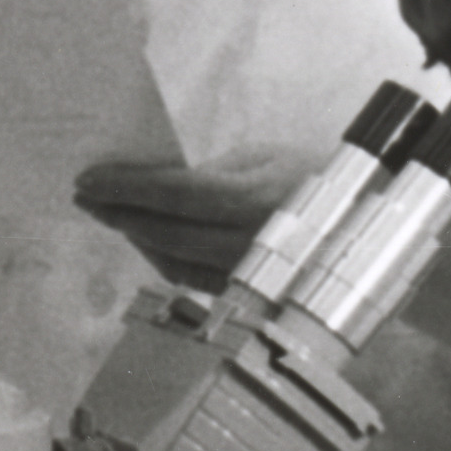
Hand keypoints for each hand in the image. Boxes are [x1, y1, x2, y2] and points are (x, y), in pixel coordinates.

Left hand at [73, 153, 314, 292]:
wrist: (364, 228)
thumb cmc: (314, 179)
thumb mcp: (265, 156)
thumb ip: (212, 171)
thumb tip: (158, 183)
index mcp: (252, 198)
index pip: (171, 192)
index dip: (124, 187)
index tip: (88, 179)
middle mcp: (246, 242)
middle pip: (164, 231)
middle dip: (117, 212)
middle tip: (86, 197)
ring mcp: (246, 274)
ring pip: (171, 261)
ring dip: (134, 236)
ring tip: (110, 213)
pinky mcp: (247, 294)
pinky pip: (189, 279)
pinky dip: (160, 258)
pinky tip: (145, 239)